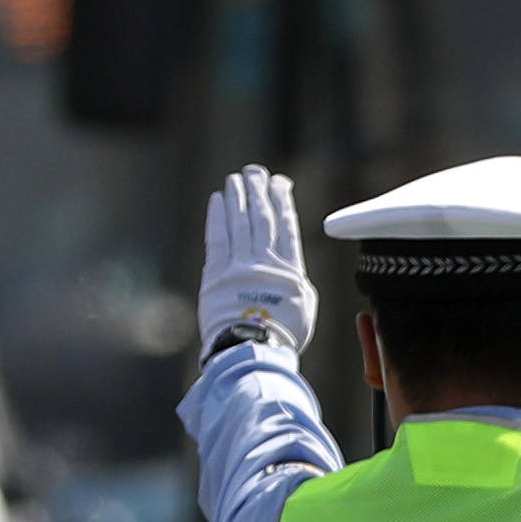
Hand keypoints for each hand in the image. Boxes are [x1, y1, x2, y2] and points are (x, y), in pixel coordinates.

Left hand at [199, 167, 313, 358]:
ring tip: (236, 179)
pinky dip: (218, 215)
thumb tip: (290, 269)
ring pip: (240, 221)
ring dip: (238, 197)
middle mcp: (265, 261)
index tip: (280, 182)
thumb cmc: (282, 335)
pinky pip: (218, 237)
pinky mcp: (217, 273)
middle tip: (255, 171)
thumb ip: (295, 281)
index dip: (282, 201)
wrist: (254, 350)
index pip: (286, 226)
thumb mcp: (304, 307)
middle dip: (259, 191)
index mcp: (290, 269)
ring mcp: (240, 265)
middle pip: (262, 217)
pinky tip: (218, 199)